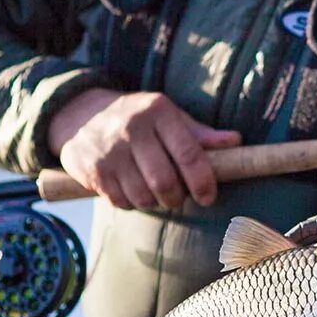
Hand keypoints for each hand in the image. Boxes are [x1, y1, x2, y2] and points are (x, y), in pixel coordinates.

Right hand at [47, 88, 241, 209]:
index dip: (202, 181)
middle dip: (176, 197)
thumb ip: (199, 133)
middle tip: (179, 197)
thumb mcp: (168, 116)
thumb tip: (236, 141)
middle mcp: (132, 128)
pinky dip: (132, 204)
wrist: (80, 114)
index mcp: (158, 111)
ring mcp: (109, 150)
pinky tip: (133, 191)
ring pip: (142, 195)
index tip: (208, 197)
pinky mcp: (92, 169)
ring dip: (154, 202)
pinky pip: (120, 201)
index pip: (188, 152)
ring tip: (156, 193)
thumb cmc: (137, 118)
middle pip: (164, 181)